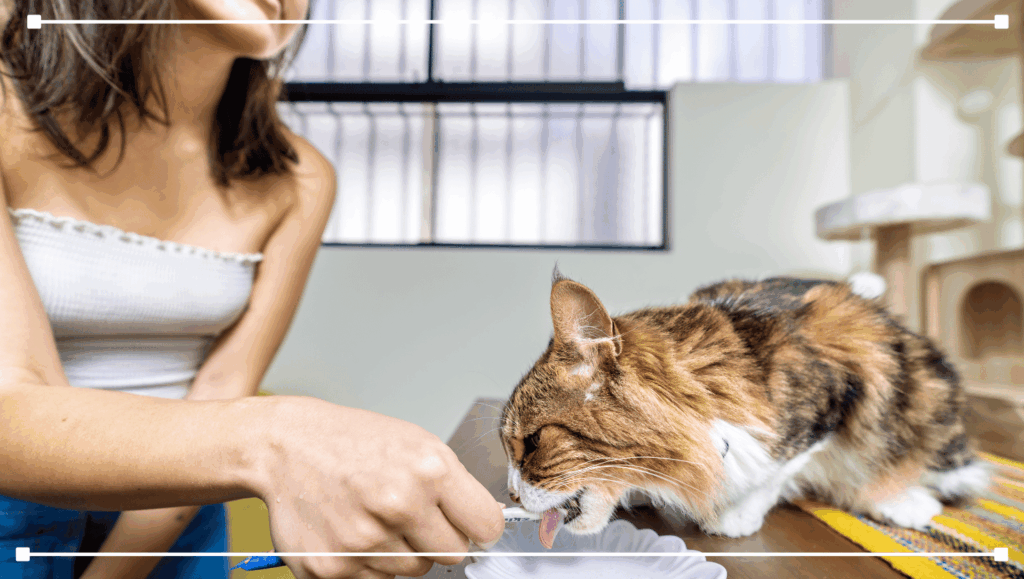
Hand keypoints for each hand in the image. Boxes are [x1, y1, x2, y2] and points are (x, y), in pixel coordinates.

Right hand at [253, 396, 504, 578]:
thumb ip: (455, 486)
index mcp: (428, 470)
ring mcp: (364, 541)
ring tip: (374, 516)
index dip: (479, 525)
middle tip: (411, 514)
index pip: (486, 526)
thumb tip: (487, 526)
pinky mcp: (333, 568)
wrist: (285, 447)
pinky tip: (351, 529)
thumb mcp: (416, 443)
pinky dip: (368, 563)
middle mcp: (399, 505)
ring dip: (402, 550)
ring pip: (415, 570)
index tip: (470, 522)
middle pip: (453, 554)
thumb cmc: (353, 442)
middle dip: (438, 538)